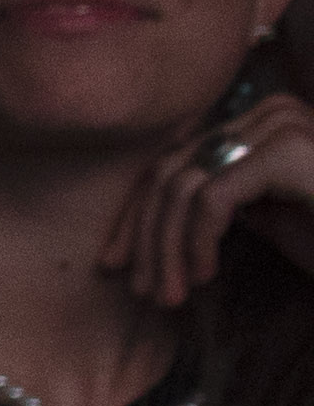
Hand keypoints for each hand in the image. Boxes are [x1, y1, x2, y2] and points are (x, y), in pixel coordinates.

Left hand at [115, 97, 313, 312]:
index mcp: (264, 121)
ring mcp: (283, 125)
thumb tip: (161, 213)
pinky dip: (195, 241)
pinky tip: (203, 276)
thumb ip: (223, 202)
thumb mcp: (271, 217)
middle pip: (172, 169)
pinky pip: (211, 197)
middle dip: (144, 234)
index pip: (177, 161)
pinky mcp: (288, 151)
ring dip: (166, 249)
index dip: (138, 214)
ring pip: (183, 186)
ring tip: (168, 294)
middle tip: (135, 286)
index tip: (118, 263)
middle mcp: (272, 111)